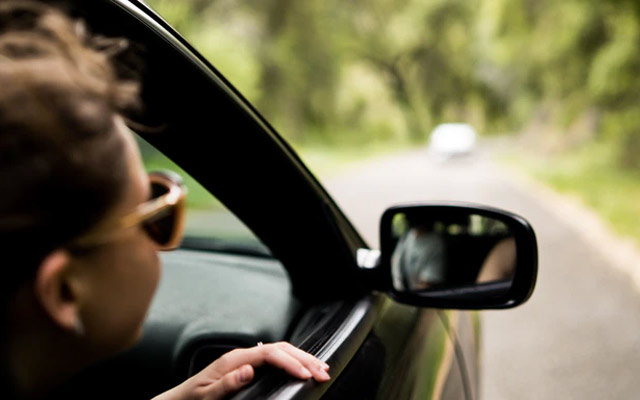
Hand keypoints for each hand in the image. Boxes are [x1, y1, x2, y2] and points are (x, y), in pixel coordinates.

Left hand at [152, 342, 329, 399]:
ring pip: (280, 351)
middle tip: (323, 371)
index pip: (270, 353)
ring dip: (302, 358)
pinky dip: (293, 362)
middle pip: (280, 348)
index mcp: (234, 359)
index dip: (291, 362)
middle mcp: (242, 356)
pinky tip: (302, 368)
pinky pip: (276, 359)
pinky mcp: (248, 366)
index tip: (306, 374)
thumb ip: (227, 383)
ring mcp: (245, 360)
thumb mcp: (207, 396)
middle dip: (304, 358)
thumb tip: (249, 370)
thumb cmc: (192, 399)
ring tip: (320, 368)